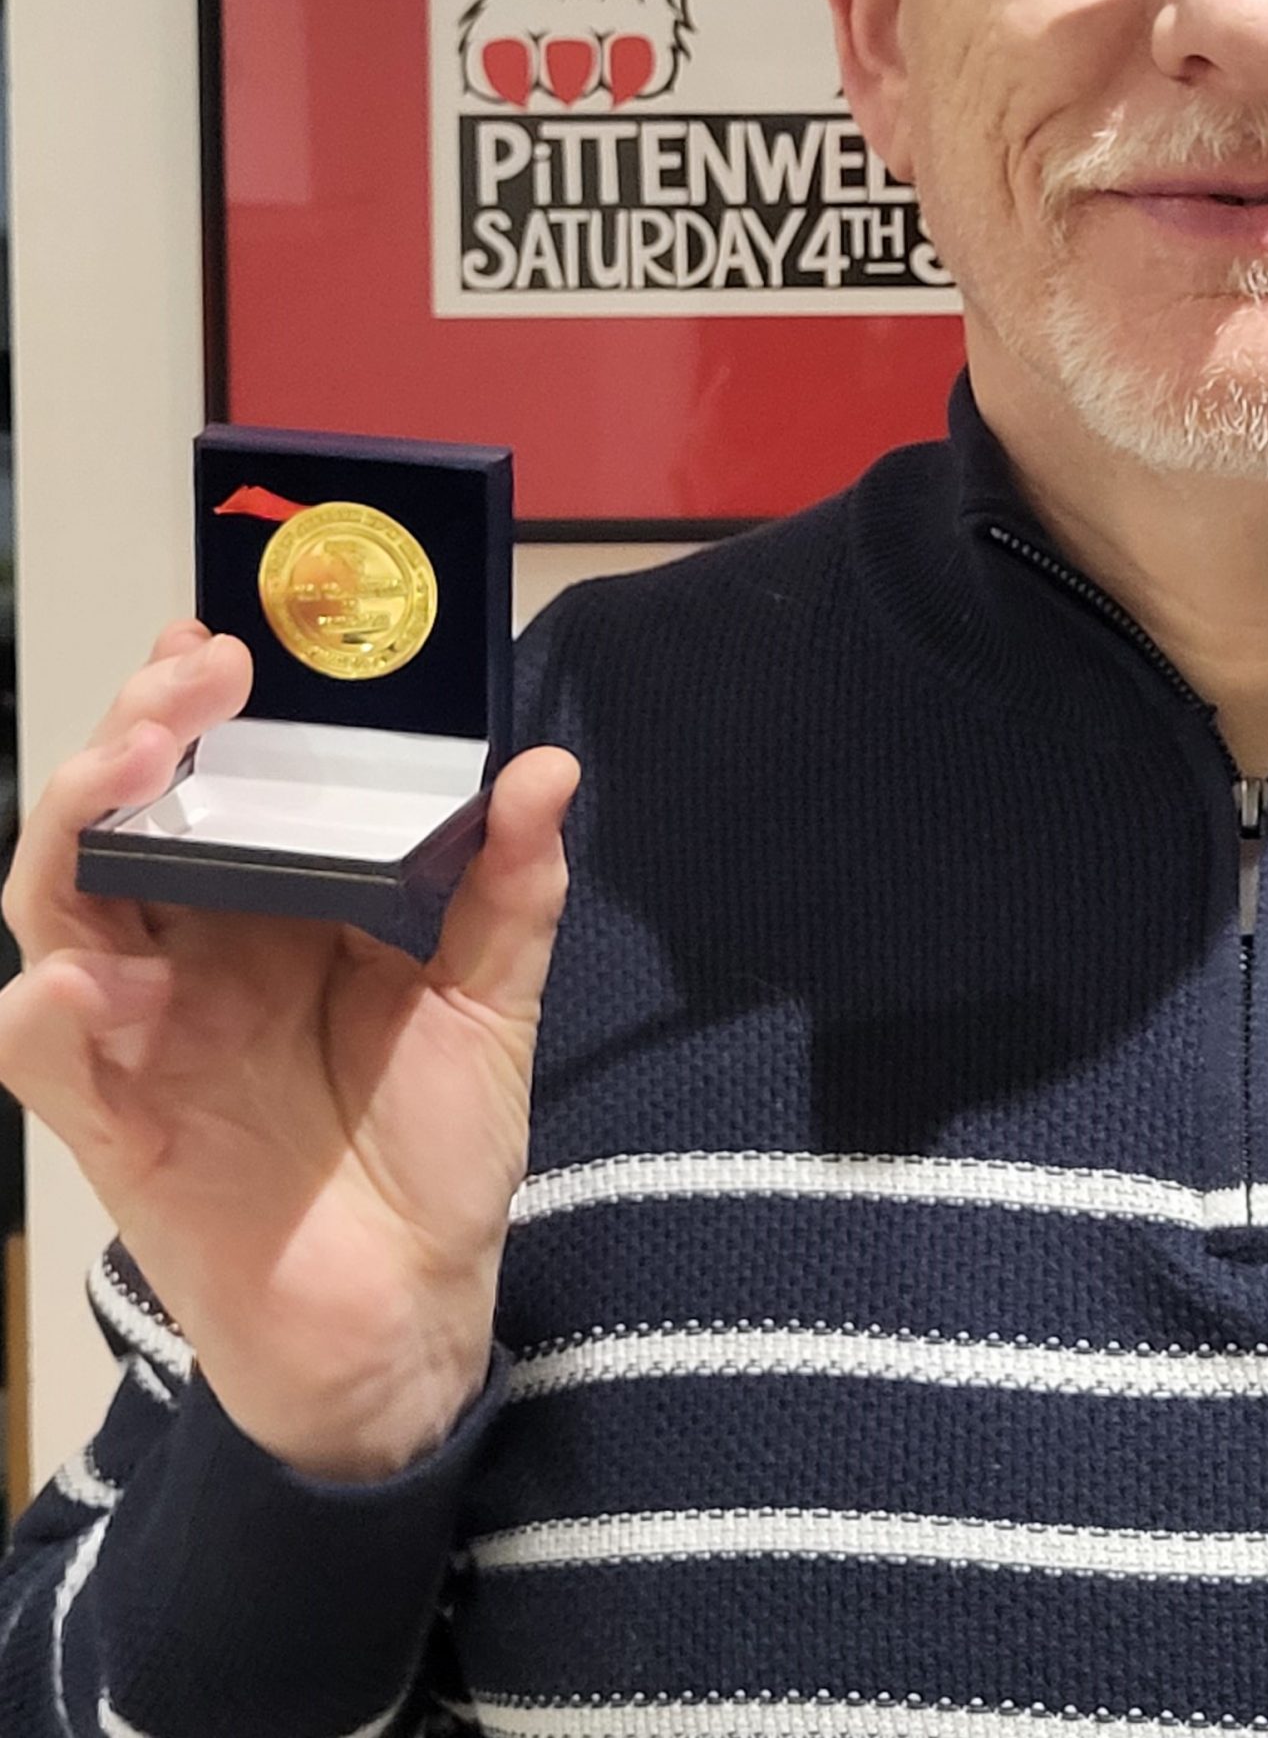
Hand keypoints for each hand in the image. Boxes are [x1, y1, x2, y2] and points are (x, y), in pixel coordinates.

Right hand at [0, 619, 578, 1481]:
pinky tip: (88, 980)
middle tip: (193, 674)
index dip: (200, 703)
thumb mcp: (491, 1005)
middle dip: (138, 731)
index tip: (230, 628)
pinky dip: (52, 1013)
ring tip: (130, 766)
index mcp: (272, 907)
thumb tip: (545, 771)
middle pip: (120, 818)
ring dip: (79, 826)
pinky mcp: (115, 1126)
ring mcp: (140, 1035)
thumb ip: (510, 890)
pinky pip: (46, 1059)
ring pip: (58, 906)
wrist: (410, 1312)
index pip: (212, 780)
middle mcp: (189, 954)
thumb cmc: (435, 1148)